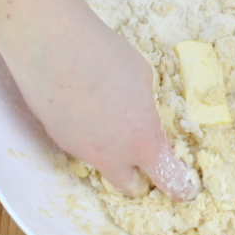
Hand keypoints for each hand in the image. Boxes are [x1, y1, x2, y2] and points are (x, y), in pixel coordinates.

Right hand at [0, 0, 198, 201]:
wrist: (50, 44)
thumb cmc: (105, 55)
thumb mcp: (143, 79)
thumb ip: (146, 107)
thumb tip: (140, 112)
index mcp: (143, 142)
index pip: (168, 180)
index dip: (179, 187)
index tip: (184, 189)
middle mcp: (111, 156)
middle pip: (130, 187)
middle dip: (141, 178)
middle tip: (144, 159)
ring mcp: (80, 150)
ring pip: (102, 162)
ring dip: (110, 151)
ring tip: (108, 114)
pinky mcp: (56, 137)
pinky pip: (79, 145)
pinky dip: (86, 133)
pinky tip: (83, 104)